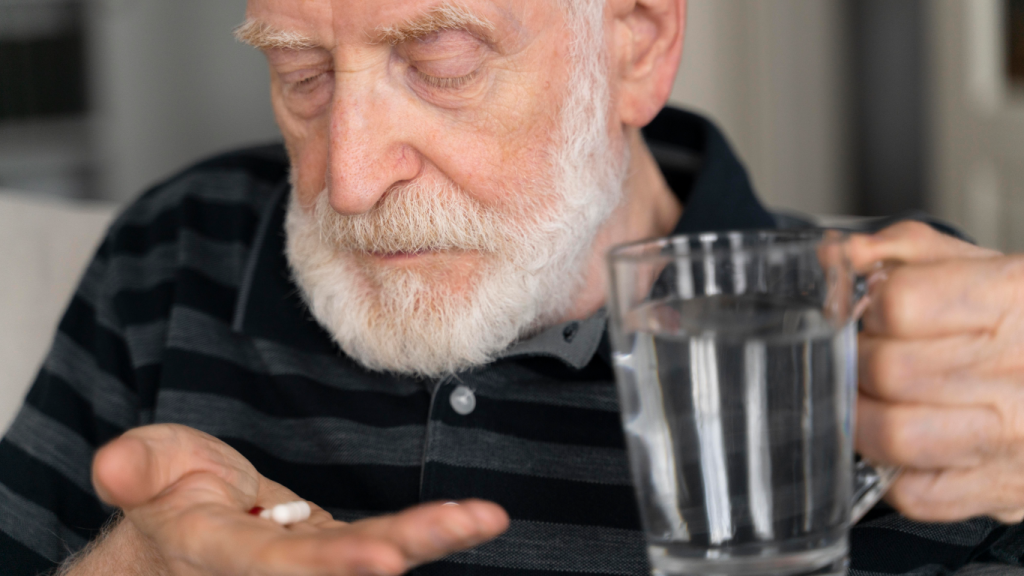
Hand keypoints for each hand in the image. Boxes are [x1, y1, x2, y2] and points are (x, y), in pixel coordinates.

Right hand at [87, 424, 508, 574]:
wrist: (181, 534)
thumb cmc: (165, 493)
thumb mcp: (145, 466)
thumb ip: (137, 467)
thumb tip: (112, 467)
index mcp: (216, 554)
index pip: (271, 565)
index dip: (325, 567)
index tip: (379, 562)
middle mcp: (269, 571)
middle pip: (337, 567)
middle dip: (402, 546)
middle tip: (461, 524)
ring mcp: (308, 564)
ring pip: (372, 556)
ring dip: (431, 539)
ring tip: (483, 517)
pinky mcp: (335, 551)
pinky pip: (385, 542)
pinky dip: (433, 532)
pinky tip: (478, 519)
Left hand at [846, 221, 1023, 522]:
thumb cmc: (1016, 324)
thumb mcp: (973, 266)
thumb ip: (901, 250)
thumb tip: (834, 256)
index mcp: (1014, 297)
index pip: (901, 304)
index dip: (869, 309)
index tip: (869, 316)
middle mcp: (1020, 368)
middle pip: (889, 369)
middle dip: (858, 362)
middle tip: (862, 359)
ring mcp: (1011, 437)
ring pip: (893, 434)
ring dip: (861, 417)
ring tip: (869, 399)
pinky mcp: (999, 491)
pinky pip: (912, 492)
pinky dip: (887, 468)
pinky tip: (899, 441)